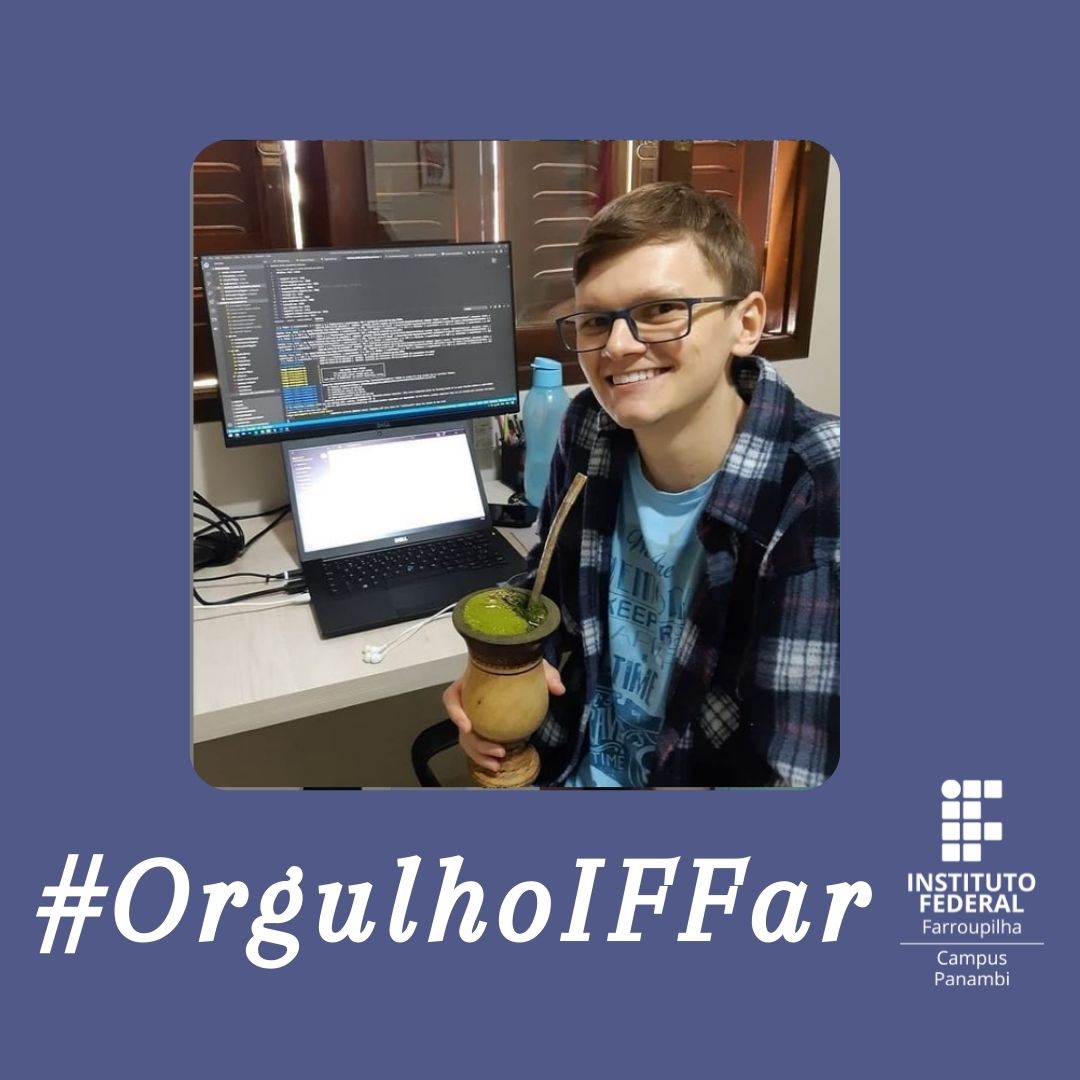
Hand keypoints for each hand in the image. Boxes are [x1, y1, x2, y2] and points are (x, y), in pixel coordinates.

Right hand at [442, 660, 565, 773]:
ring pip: (468, 740)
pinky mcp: (484, 728)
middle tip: (499, 751)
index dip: (454, 712)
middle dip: (476, 744)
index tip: (467, 726)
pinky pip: (479, 744)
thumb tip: (558, 689)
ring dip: (480, 755)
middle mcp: (469, 701)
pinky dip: (485, 757)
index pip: (452, 696)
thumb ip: (546, 674)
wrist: (524, 672)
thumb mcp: (533, 665)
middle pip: (462, 726)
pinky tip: (499, 764)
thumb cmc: (520, 666)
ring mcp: (475, 716)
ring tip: (497, 764)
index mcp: (471, 683)